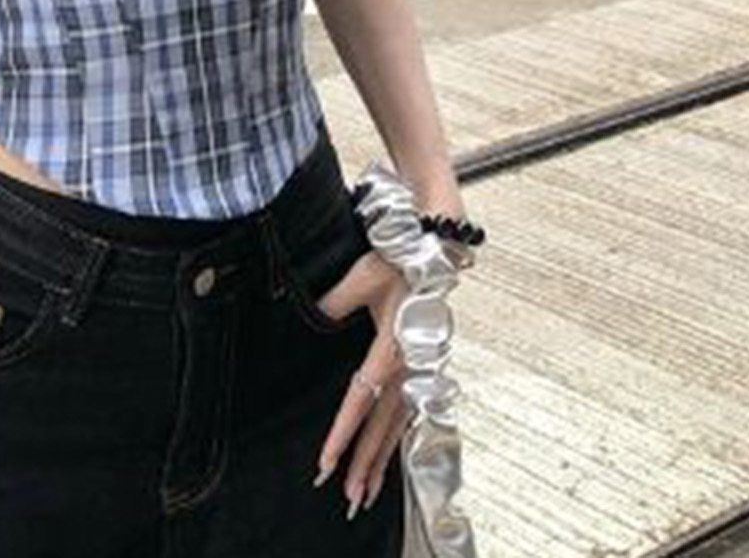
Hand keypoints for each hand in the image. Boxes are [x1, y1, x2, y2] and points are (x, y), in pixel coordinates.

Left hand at [311, 251, 412, 518]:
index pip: (362, 398)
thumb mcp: (362, 276)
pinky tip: (388, 459)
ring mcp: (419, 370)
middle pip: (384, 424)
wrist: (433, 251)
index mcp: (392, 347)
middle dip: (365, 462)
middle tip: (349, 497)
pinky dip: (397, 439)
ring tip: (367, 492)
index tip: (328, 460)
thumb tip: (315, 315)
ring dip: (382, 459)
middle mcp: (409, 366)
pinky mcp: (422, 368)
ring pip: (399, 425)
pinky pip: (409, 412)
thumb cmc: (397, 261)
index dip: (344, 431)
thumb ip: (335, 301)